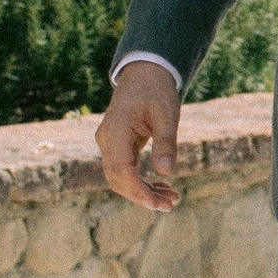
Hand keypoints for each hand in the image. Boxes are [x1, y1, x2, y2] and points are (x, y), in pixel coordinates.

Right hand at [96, 61, 182, 209]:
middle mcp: (107, 138)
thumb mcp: (167, 113)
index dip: (138, 190)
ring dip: (142, 192)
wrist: (145, 72)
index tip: (159, 204)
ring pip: (119, 178)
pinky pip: (124, 170)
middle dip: (142, 196)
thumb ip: (166, 141)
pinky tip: (161, 186)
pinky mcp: (116, 146)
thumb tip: (166, 172)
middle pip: (117, 179)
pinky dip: (140, 182)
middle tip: (170, 205)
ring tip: (171, 199)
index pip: (121, 170)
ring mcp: (109, 143)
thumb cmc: (156, 89)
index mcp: (116, 129)